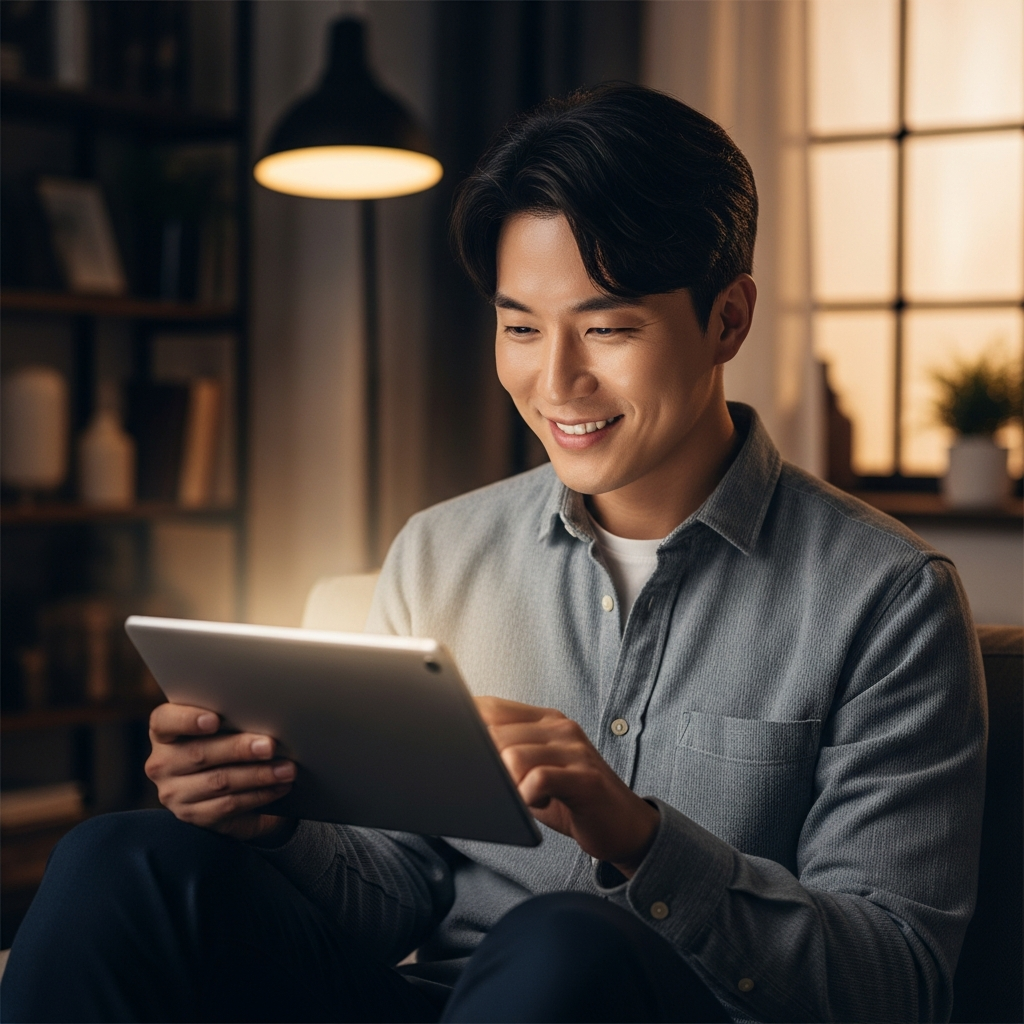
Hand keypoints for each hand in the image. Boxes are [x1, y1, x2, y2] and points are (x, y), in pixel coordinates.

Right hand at [145, 703, 296, 842]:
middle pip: (200, 753)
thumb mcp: (221, 725)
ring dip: (258, 775)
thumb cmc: (224, 740)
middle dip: (239, 749)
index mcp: (164, 732)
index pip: (165, 721)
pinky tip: (279, 787)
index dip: (188, 719)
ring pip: (219, 782)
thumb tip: (265, 712)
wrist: (222, 785)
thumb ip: (231, 717)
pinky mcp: (193, 816)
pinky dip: (259, 795)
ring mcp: (174, 793)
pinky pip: (228, 805)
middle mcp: (162, 763)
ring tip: (286, 769)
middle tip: (270, 746)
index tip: (214, 720)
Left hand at [476, 696, 658, 876]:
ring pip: (513, 756)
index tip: (450, 745)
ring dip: (507, 784)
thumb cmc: (571, 800)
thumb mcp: (535, 772)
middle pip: (496, 733)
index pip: (492, 708)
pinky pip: (539, 779)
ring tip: (520, 798)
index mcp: (545, 720)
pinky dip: (528, 796)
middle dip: (484, 764)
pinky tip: (537, 804)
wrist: (625, 826)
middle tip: (493, 787)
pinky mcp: (585, 779)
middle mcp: (560, 728)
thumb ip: (506, 756)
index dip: (465, 724)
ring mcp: (575, 751)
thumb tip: (460, 751)